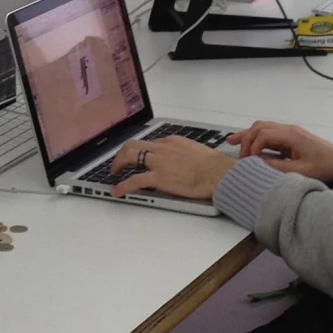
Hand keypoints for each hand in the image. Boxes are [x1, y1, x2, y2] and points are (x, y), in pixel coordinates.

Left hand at [109, 134, 235, 202]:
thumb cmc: (213, 165)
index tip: (137, 158)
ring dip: (118, 164)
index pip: (150, 143)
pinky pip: (134, 180)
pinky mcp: (159, 178)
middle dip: (122, 153)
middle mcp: (162, 149)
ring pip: (129, 157)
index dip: (140, 151)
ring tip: (114, 174)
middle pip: (133, 145)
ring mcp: (159, 163)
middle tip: (119, 164)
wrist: (218, 173)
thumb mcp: (196, 150)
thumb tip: (179, 158)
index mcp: (172, 141)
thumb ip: (182, 152)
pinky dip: (122, 186)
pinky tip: (117, 191)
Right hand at [228, 122, 332, 183]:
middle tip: (239, 157)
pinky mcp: (289, 138)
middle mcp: (288, 130)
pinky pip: (268, 134)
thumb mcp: (301, 171)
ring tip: (231, 142)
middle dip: (246, 139)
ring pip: (262, 128)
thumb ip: (278, 167)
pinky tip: (246, 143)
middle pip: (259, 127)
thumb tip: (258, 166)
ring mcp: (289, 132)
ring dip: (248, 135)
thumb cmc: (325, 166)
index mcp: (291, 135)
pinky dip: (255, 138)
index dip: (252, 147)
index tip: (249, 162)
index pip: (263, 135)